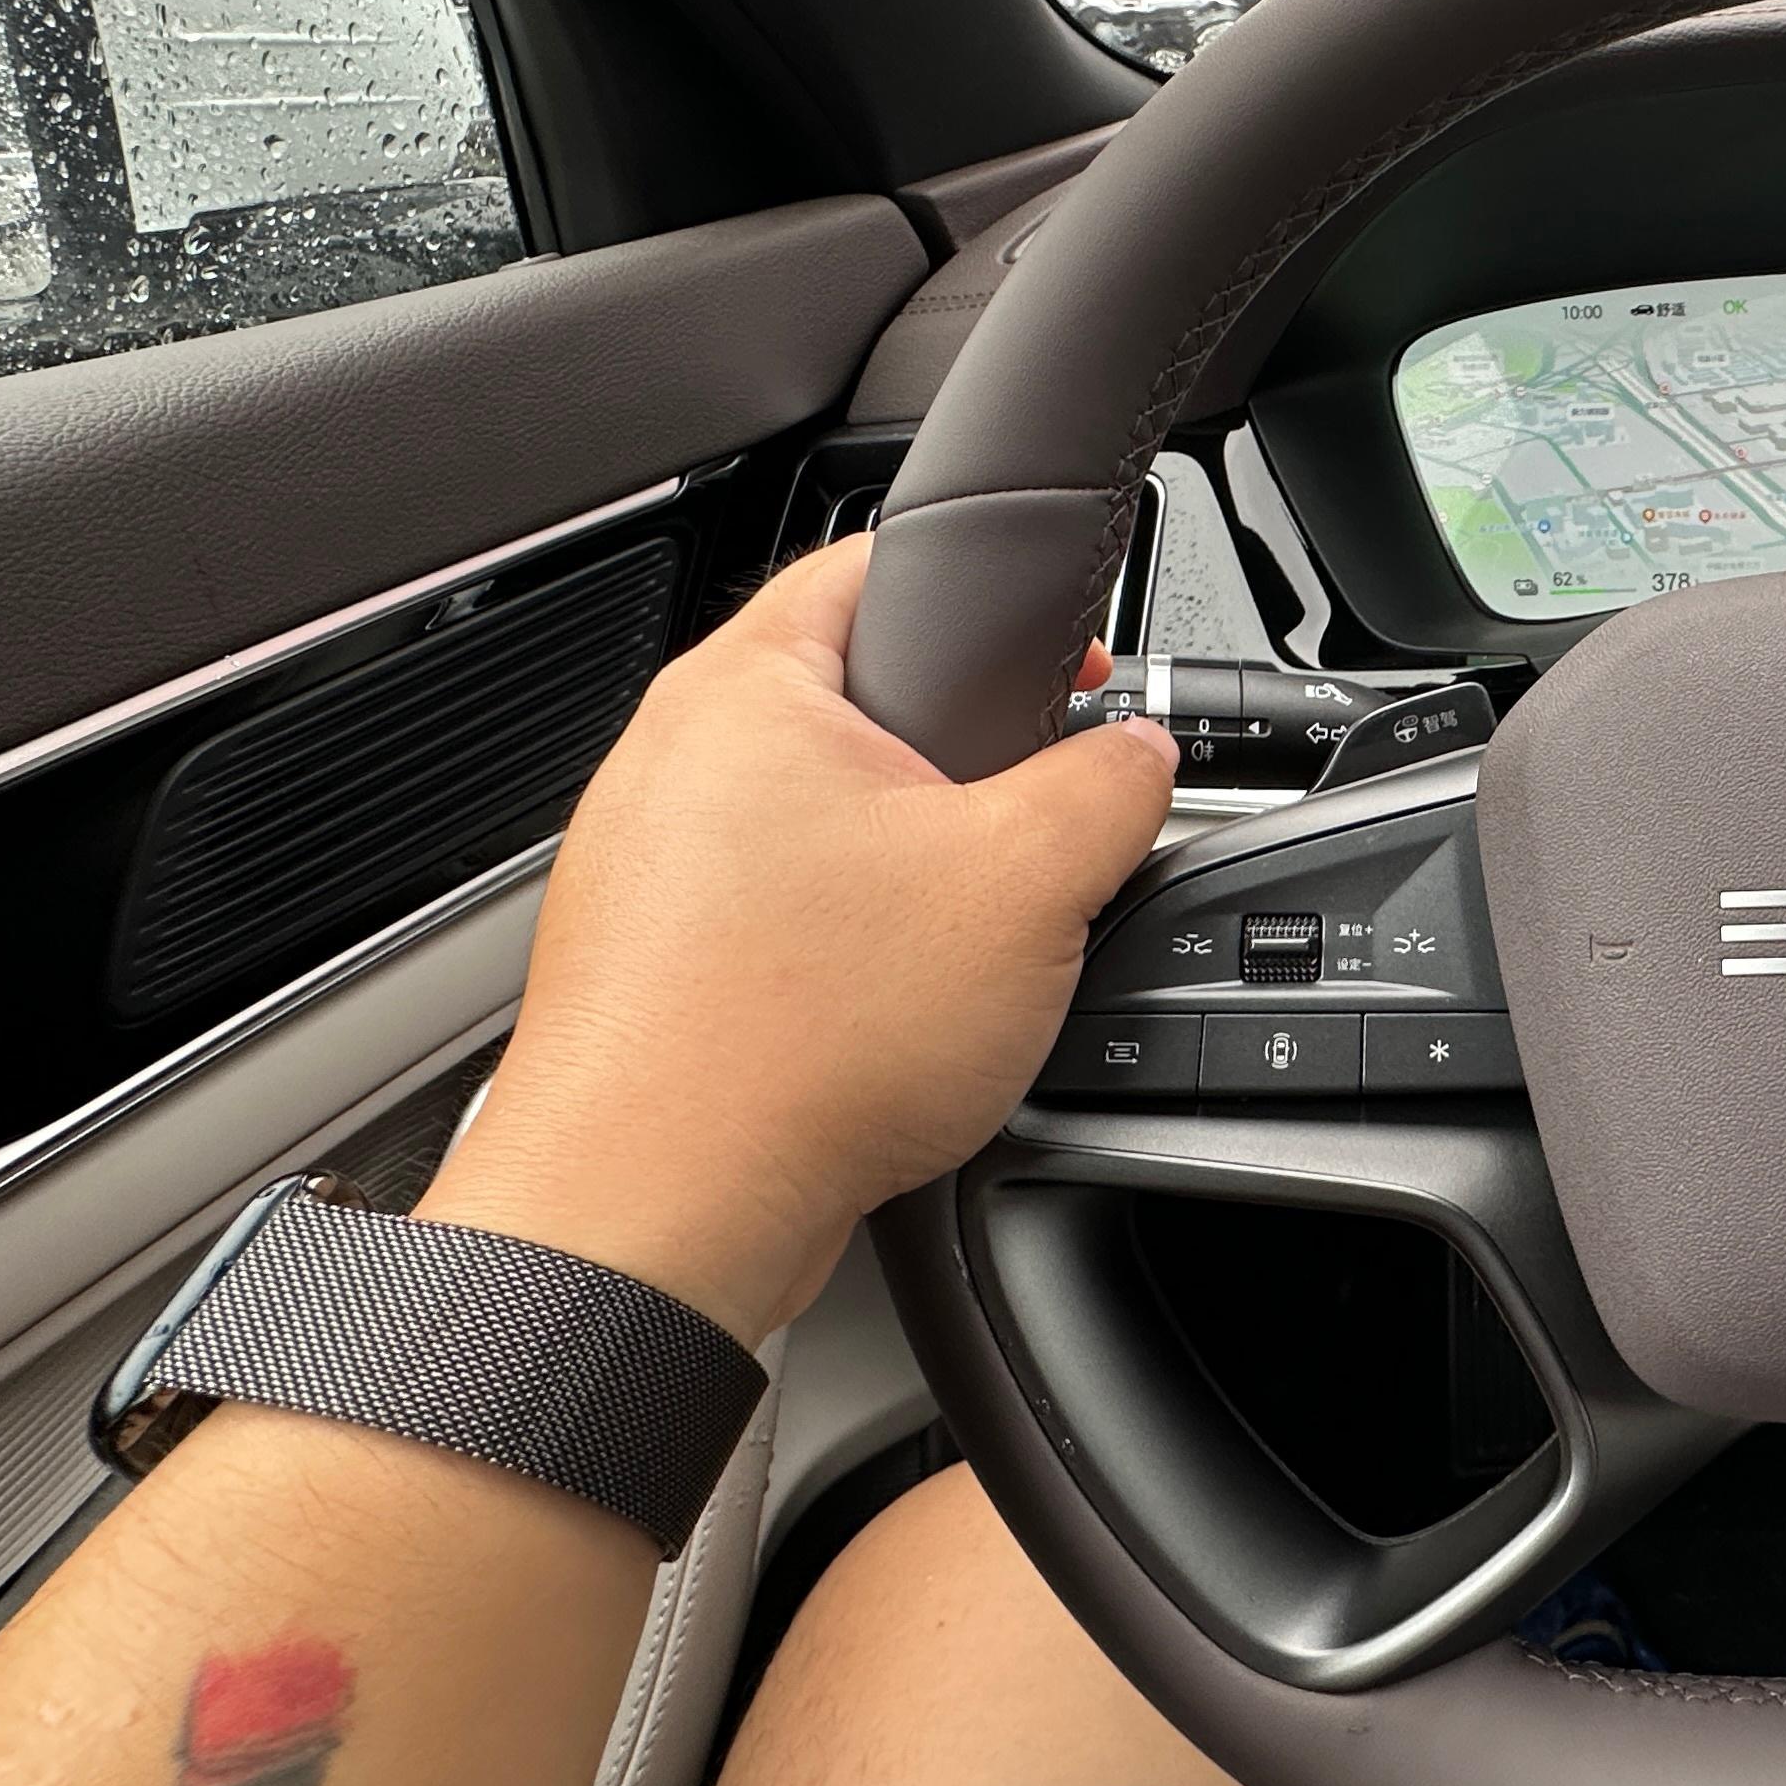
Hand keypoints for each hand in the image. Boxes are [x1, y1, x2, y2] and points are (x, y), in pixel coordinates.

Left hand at [415, 534, 1177, 1341]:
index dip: (997, 604)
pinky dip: (841, 959)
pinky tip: (889, 1026)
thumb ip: (1109, 789)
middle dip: (961, 774)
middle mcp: (670, 764)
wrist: (654, 1220)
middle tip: (1031, 839)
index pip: (874, 564)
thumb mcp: (1028, 886)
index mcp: (744, 691)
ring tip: (958, 953)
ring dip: (902, 879)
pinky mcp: (649, 970)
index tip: (1068, 672)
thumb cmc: (788, 1047)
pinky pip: (775, 925)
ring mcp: (646, 872)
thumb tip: (1138, 760)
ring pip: (817, 830)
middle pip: (857, 712)